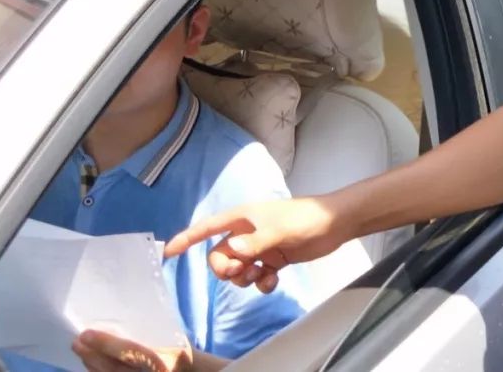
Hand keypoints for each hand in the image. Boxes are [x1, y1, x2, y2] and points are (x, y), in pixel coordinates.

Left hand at [72, 330, 191, 371]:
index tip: (86, 333)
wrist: (188, 370)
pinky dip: (98, 371)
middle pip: (113, 367)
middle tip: (77, 340)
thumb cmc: (177, 344)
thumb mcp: (169, 333)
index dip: (106, 344)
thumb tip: (116, 317)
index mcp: (163, 357)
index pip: (129, 352)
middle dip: (92, 355)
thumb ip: (148, 328)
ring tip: (80, 349)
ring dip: (91, 364)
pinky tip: (90, 362)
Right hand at [163, 195, 344, 292]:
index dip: (187, 239)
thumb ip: (255, 243)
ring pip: (237, 269)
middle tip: (239, 272)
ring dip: (243, 278)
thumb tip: (232, 252)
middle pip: (219, 256)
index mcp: (243, 219)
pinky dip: (260, 283)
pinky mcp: (274, 259)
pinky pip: (256, 276)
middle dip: (224, 269)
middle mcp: (247, 233)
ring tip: (260, 275)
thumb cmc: (305, 218)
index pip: (208, 228)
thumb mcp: (278, 230)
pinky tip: (272, 281)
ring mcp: (260, 247)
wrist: (334, 224)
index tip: (168, 252)